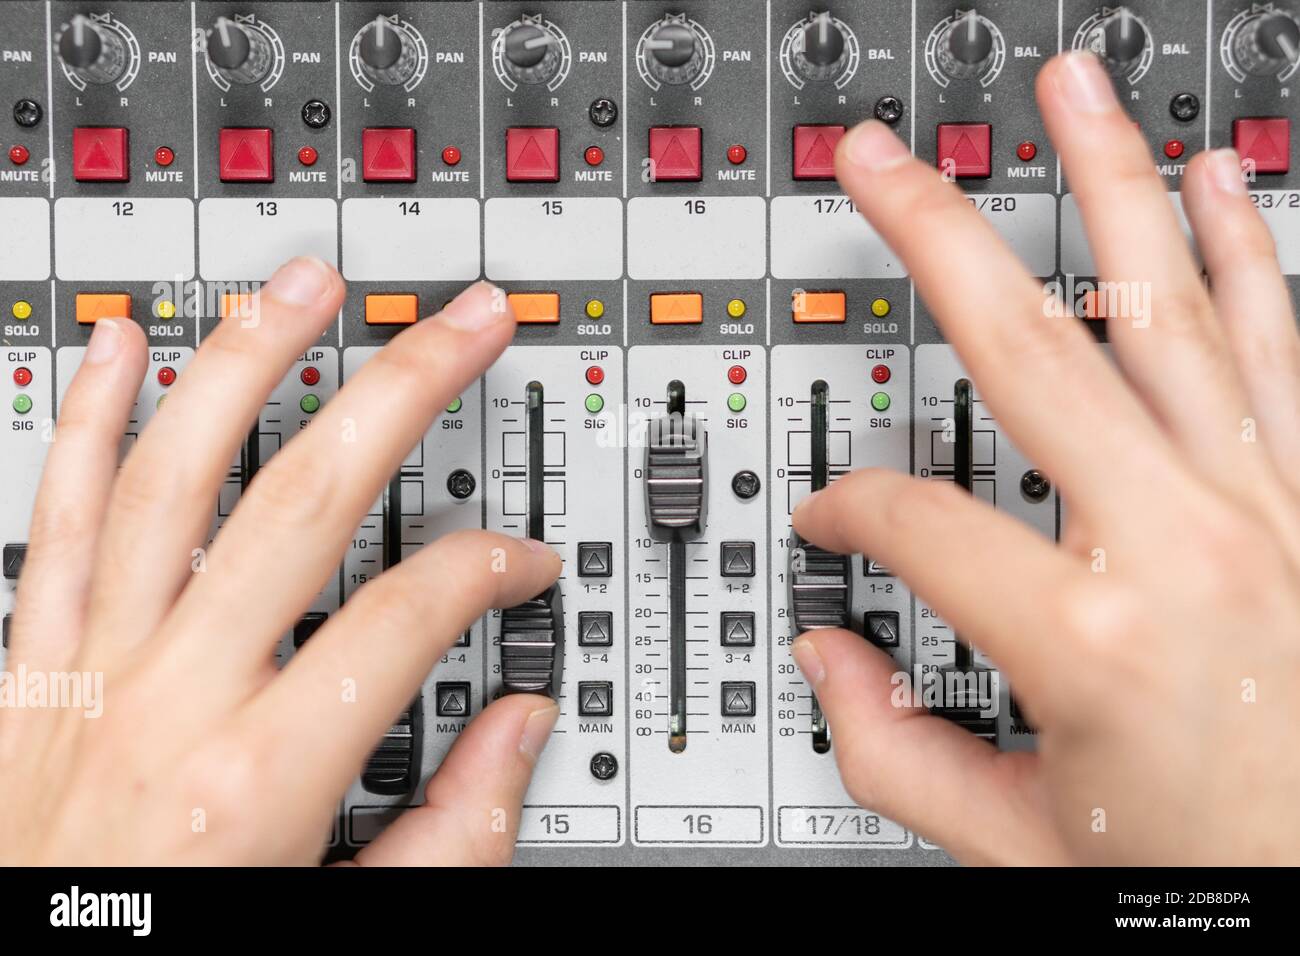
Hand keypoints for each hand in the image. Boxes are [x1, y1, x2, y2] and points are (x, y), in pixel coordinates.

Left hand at [0, 259, 560, 864]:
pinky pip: (55, 523)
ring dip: (248, 364)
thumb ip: (455, 836)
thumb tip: (520, 732)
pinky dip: (87, 425)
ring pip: (174, 477)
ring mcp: (91, 674)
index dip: (488, 570)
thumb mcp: (351, 923)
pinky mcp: (31, 671)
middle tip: (464, 323)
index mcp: (260, 778)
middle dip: (404, 391)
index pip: (408, 619)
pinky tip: (120, 348)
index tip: (522, 565)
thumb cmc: (183, 951)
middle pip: (308, 500)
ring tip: (305, 284)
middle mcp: (171, 703)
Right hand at [791, 51, 1299, 864]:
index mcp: (1090, 640)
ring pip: (1174, 311)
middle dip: (938, 235)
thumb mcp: (1020, 847)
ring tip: (1073, 92)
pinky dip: (1246, 257)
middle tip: (884, 156)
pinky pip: (1281, 352)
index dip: (846, 515)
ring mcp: (1268, 513)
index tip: (832, 526)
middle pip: (1029, 351)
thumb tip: (828, 667)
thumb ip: (894, 754)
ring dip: (1113, 185)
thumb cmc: (1214, 874)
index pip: (915, 524)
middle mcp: (1185, 549)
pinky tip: (1216, 184)